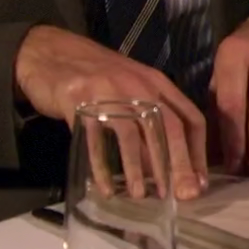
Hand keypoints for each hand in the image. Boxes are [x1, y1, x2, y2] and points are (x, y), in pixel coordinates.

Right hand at [13, 25, 207, 200]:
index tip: (199, 183)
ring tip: (141, 196)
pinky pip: (94, 140)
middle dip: (178, 164)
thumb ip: (153, 120)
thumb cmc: (97, 77)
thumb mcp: (132, 90)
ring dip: (139, 169)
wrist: (49, 52)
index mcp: (157, 83)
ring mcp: (108, 92)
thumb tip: (173, 168)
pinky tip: (105, 188)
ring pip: (132, 135)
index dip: (198, 152)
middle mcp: (138, 86)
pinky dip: (101, 167)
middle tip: (182, 196)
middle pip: (168, 127)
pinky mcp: (79, 101)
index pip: (189, 118)